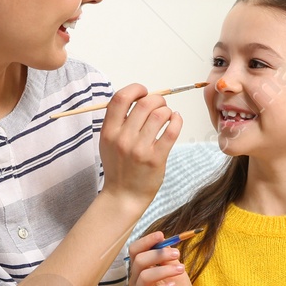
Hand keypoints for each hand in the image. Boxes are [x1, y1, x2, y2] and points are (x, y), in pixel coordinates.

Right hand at [98, 84, 180, 208]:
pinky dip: (177, 120)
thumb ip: (118, 121)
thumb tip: (139, 97)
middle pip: (144, 104)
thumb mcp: (108, 142)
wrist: (123, 196)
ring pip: (160, 115)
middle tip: (160, 104)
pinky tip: (175, 120)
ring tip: (167, 115)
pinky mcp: (156, 158)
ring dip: (167, 110)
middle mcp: (123, 139)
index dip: (135, 89)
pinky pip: (171, 131)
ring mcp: (140, 149)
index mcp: (108, 131)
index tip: (143, 92)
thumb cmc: (119, 167)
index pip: (120, 98)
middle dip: (157, 99)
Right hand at [127, 231, 195, 285]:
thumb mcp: (175, 268)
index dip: (146, 241)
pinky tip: (173, 285)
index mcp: (141, 269)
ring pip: (144, 277)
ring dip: (164, 270)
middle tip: (177, 254)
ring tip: (181, 269)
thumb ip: (167, 256)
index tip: (161, 235)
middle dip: (158, 254)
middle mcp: (136, 281)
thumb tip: (163, 241)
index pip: (134, 251)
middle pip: (138, 261)